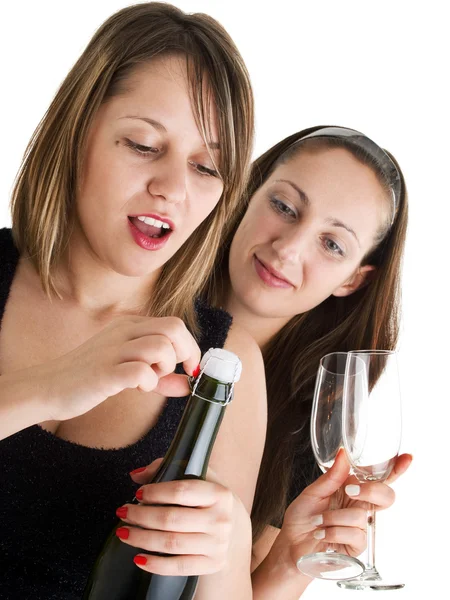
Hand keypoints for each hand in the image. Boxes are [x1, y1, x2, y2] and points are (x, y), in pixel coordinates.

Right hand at [33, 316, 199, 420]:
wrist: (46, 388)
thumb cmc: (89, 378)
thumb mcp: (129, 370)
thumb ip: (160, 375)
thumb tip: (189, 384)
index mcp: (130, 325)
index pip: (175, 324)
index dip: (190, 347)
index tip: (190, 369)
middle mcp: (123, 331)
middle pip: (174, 328)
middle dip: (185, 353)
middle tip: (175, 373)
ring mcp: (113, 350)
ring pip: (161, 347)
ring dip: (164, 368)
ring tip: (149, 379)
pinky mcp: (104, 372)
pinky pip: (141, 371)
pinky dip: (147, 383)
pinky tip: (135, 388)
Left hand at [114, 460, 251, 575]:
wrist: (233, 526)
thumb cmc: (207, 499)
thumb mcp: (197, 477)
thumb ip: (166, 469)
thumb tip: (136, 476)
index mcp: (219, 493)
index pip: (181, 491)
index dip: (155, 492)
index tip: (138, 493)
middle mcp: (222, 519)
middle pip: (172, 518)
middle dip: (141, 515)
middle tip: (123, 513)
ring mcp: (218, 544)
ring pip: (171, 542)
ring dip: (142, 538)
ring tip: (124, 532)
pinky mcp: (212, 563)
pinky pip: (178, 566)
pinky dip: (155, 564)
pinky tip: (139, 558)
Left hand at [277, 449, 411, 567]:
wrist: (292, 544)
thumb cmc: (302, 516)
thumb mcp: (312, 491)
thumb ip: (331, 476)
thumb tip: (343, 453)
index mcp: (351, 488)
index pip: (378, 478)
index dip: (395, 469)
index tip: (407, 458)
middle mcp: (360, 506)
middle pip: (386, 496)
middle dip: (371, 491)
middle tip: (350, 490)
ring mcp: (360, 526)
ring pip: (361, 516)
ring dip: (333, 518)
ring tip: (318, 521)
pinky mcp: (357, 546)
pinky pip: (354, 535)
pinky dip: (333, 533)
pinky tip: (322, 535)